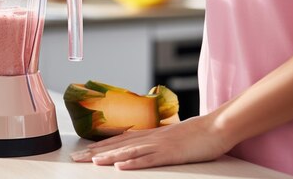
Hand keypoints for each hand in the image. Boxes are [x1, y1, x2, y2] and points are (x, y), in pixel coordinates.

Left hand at [87, 115, 233, 169]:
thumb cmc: (197, 133)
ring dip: (108, 157)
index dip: (99, 146)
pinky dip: (133, 163)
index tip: (83, 152)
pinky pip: (149, 160)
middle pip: (117, 145)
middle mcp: (150, 138)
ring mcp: (159, 145)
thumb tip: (144, 146)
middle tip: (76, 159)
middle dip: (95, 153)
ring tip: (91, 162)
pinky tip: (119, 167)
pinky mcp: (170, 154)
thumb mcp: (171, 137)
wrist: (217, 127)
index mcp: (149, 134)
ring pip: (128, 151)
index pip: (118, 140)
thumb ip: (156, 141)